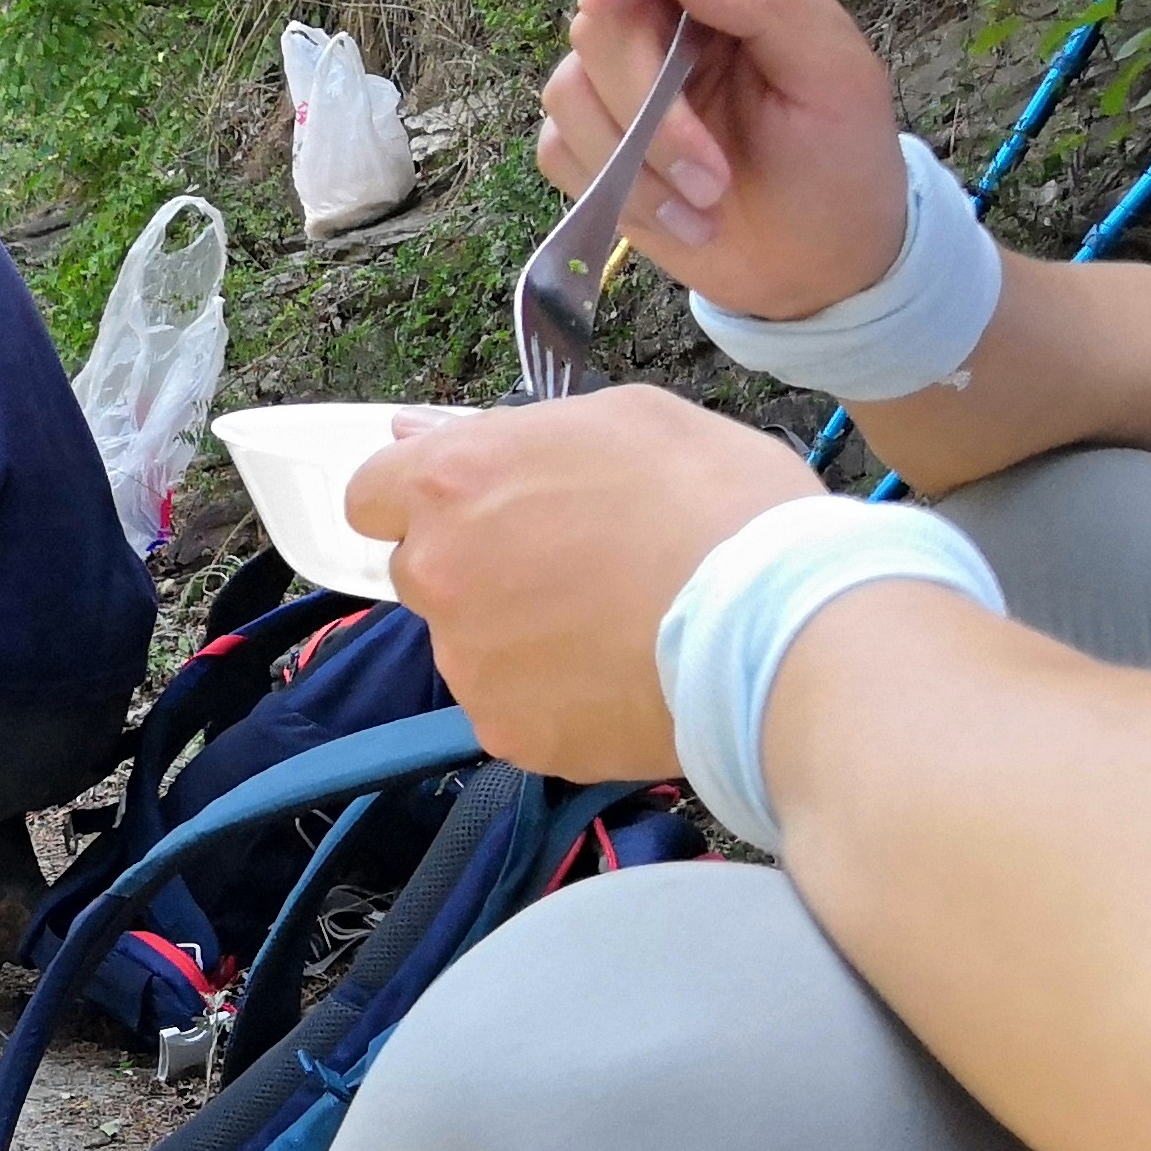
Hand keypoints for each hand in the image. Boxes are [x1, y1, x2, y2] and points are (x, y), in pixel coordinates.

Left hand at [346, 389, 819, 776]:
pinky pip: (514, 707)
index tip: (471, 509)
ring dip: (517, 636)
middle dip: (475, 568)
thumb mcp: (625, 419)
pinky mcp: (510, 731)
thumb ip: (507, 432)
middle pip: (422, 572)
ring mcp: (470, 661)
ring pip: (470, 644)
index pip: (370, 495)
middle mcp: (439, 573)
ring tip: (614, 627)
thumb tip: (419, 435)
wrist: (780, 626)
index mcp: (455, 483)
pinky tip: (621, 677)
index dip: (417, 500)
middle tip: (570, 568)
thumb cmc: (718, 501)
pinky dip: (554, 698)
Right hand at [544, 0, 905, 321]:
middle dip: (649, 108)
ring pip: (569, 89)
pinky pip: (558, 148)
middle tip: (712, 178)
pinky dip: (616, 192)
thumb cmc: (840, 158)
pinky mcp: (591, 144)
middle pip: (600, 21)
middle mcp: (663, 17)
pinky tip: (677, 218)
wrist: (820, 262)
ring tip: (706, 203)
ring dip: (637, 162)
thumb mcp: (836, 75)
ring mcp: (619, 83)